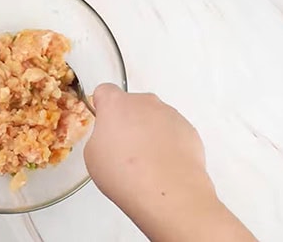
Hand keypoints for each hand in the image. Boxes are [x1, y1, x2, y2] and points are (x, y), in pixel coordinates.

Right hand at [84, 84, 255, 241]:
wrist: (167, 192)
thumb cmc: (124, 173)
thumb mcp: (93, 155)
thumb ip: (100, 136)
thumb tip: (111, 139)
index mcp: (116, 104)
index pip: (104, 91)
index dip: (102, 107)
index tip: (104, 122)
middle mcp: (144, 103)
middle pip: (132, 104)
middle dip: (127, 121)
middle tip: (123, 150)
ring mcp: (169, 114)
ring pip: (154, 118)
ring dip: (148, 133)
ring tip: (145, 164)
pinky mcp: (188, 130)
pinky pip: (173, 132)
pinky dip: (168, 144)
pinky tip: (163, 166)